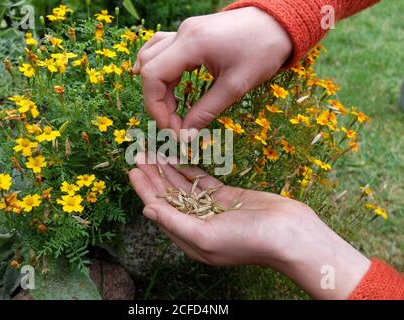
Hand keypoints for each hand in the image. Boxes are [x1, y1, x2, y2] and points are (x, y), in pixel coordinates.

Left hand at [129, 154, 370, 298]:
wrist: (289, 233)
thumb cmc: (249, 240)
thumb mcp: (206, 236)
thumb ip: (175, 223)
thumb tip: (147, 211)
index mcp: (189, 238)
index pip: (160, 210)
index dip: (145, 190)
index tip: (133, 170)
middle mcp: (197, 224)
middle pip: (169, 196)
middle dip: (153, 176)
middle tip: (139, 154)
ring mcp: (212, 209)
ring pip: (184, 186)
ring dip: (168, 170)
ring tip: (154, 151)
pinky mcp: (226, 196)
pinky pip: (202, 181)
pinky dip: (189, 169)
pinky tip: (178, 158)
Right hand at [133, 7, 292, 136]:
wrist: (278, 23)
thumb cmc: (262, 51)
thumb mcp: (236, 85)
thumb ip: (207, 111)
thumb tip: (186, 136)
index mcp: (192, 44)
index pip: (153, 76)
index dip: (155, 107)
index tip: (172, 129)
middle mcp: (182, 33)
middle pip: (149, 69)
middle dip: (156, 102)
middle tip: (175, 124)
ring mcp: (184, 31)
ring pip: (151, 58)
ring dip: (157, 87)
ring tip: (171, 109)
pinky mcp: (190, 34)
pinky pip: (161, 49)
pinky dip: (157, 68)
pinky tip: (159, 82)